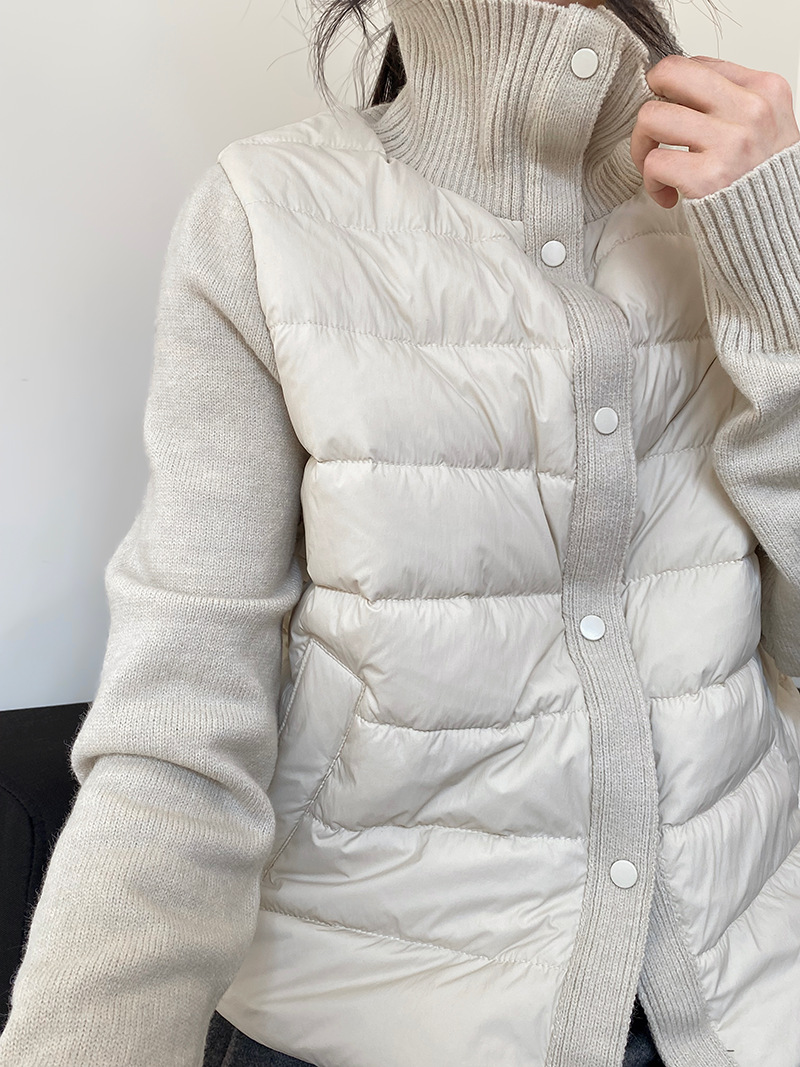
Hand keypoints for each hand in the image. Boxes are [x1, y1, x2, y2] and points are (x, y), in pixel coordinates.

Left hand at [630, 54, 799, 207]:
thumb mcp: (767, 123)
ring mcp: (729, 143)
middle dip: (649, 101)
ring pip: (652, 117)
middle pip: (670, 75)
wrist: (779, 225)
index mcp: (765, 89)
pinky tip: (667, 193)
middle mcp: (749, 110)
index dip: (672, 89)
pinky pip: (653, 162)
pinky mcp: (708, 177)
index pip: (697, 64)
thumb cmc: (764, 178)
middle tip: (653, 129)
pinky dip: (650, 182)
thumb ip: (732, 101)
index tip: (673, 112)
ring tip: (657, 165)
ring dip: (642, 146)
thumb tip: (680, 89)